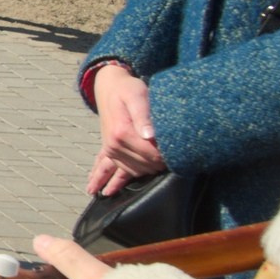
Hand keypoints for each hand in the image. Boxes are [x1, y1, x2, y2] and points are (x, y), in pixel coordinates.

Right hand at [89, 62, 166, 193]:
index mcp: (122, 133)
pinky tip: (102, 191)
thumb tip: (150, 136)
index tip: (177, 155)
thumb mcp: (137, 96)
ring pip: (131, 170)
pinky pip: (108, 168)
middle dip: (157, 165)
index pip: (150, 154)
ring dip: (141, 175)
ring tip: (158, 174)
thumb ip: (143, 115)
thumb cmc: (128, 89)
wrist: (110, 87)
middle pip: (143, 165)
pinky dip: (107, 179)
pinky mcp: (109, 150)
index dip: (166, 156)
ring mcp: (110, 149)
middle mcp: (113, 144)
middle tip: (172, 163)